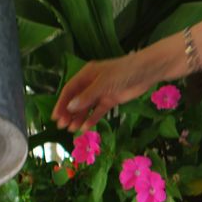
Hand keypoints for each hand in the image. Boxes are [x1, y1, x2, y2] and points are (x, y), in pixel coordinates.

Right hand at [52, 52, 166, 132]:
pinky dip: (92, 119)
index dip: (61, 103)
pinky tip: (86, 128)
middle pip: (77, 100)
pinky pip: (99, 111)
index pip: (69, 90)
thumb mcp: (103, 83)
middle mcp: (91, 84)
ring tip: (72, 130)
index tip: (55, 116)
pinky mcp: (111, 100)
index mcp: (86, 75)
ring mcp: (102, 92)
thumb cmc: (123, 72)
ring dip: (79, 118)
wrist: (146, 72)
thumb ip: (87, 96)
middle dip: (69, 113)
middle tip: (62, 126)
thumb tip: (70, 107)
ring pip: (87, 107)